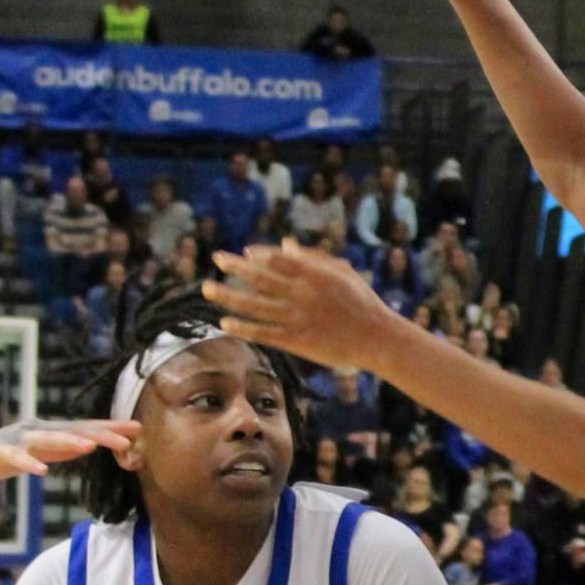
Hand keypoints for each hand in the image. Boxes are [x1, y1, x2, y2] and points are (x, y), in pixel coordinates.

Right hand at [0, 418, 138, 483]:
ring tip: (90, 447)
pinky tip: (42, 472)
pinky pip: (16, 459)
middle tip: (128, 437)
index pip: (85, 429)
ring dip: (69, 442)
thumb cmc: (2, 456)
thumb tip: (88, 445)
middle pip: (73, 431)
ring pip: (47, 440)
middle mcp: (35, 430)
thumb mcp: (40, 454)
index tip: (137, 430)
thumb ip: (62, 450)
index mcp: (47, 432)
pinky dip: (29, 464)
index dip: (110, 430)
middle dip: (101, 433)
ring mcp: (17, 440)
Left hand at [205, 242, 399, 372]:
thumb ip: (312, 257)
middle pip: (261, 278)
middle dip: (236, 268)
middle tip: (216, 259)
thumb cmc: (362, 302)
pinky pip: (263, 332)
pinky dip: (243, 327)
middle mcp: (302, 293)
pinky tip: (225, 322)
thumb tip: (284, 244)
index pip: (279, 260)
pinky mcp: (296, 341)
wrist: (377, 338)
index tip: (243, 253)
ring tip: (208, 289)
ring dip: (229, 296)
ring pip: (256, 305)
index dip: (259, 255)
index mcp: (315, 274)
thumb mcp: (342, 273)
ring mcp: (297, 317)